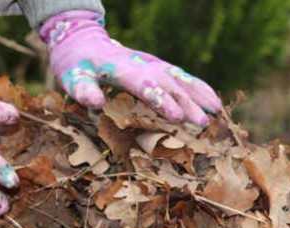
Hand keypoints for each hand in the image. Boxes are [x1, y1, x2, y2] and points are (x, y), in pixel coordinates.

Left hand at [40, 11, 221, 125]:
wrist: (83, 40)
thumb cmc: (76, 64)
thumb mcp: (72, 77)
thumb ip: (83, 90)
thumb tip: (95, 103)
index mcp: (120, 68)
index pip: (143, 84)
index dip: (160, 100)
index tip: (177, 117)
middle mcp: (141, 64)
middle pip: (168, 83)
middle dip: (187, 103)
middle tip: (203, 123)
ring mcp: (152, 63)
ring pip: (180, 77)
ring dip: (199, 94)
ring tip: (217, 111)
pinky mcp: (157, 66)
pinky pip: (181, 76)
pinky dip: (198, 87)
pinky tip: (213, 100)